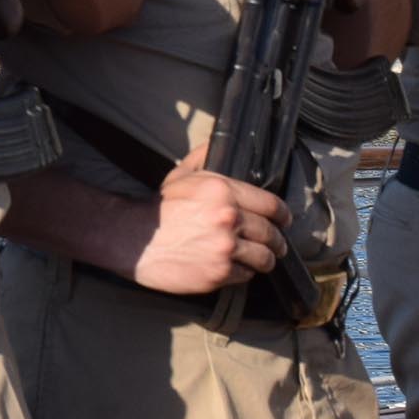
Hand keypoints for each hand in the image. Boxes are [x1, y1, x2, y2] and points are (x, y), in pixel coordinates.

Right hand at [127, 164, 288, 294]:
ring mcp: (225, 247)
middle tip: (276, 244)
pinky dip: (244, 272)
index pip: (271, 204)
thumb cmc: (159, 208)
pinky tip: (235, 267)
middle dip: (277, 240)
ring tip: (261, 259)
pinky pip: (247, 275)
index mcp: (223, 191)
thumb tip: (218, 143)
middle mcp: (229, 218)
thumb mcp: (180, 175)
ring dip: (265, 259)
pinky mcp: (219, 272)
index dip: (283, 214)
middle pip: (272, 233)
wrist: (134, 238)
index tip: (284, 220)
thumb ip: (204, 158)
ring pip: (265, 257)